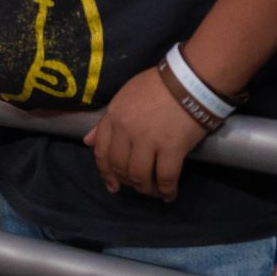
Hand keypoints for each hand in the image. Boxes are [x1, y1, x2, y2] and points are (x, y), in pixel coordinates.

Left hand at [84, 67, 208, 199]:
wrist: (189, 80)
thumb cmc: (158, 85)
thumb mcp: (125, 96)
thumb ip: (106, 120)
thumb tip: (87, 141)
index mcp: (113, 116)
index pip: (101, 151)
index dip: (105, 172)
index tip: (112, 185)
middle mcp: (126, 131)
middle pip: (120, 166)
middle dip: (127, 182)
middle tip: (138, 186)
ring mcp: (148, 140)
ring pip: (139, 176)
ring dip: (146, 189)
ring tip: (154, 192)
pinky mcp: (171, 148)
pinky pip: (165, 177)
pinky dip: (167, 191)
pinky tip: (169, 195)